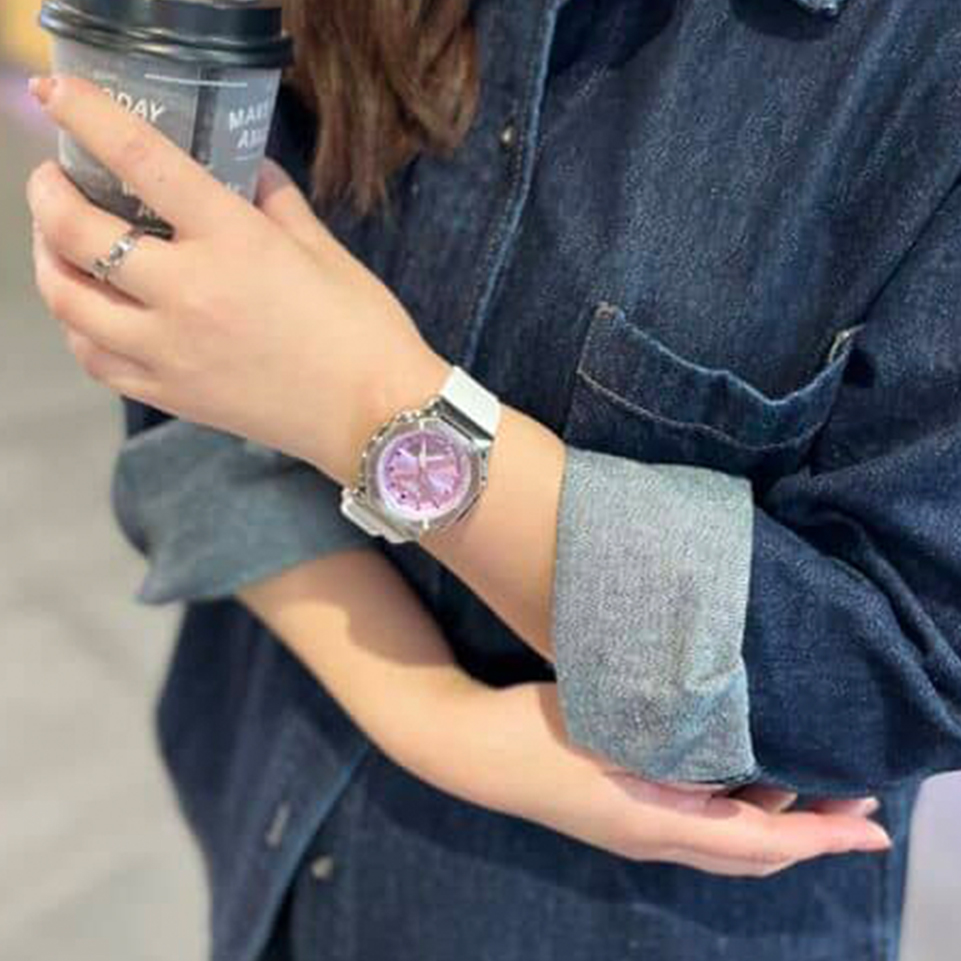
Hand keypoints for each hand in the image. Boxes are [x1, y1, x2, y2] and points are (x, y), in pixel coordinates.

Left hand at [25, 74, 448, 481]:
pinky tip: (92, 314)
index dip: (89, 117)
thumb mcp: (326, 252)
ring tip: (60, 248)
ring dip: (51, 265)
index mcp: (235, 243)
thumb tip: (248, 169)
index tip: (58, 95)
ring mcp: (172, 351)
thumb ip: (276, 202)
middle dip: (48, 196)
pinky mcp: (172, 395)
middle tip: (53, 181)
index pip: (143, 162)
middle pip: (79, 234)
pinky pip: (96, 360)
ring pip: (70, 303)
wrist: (377, 418)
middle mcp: (190, 293)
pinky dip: (79, 329)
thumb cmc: (364, 334)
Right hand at [425, 682, 890, 876]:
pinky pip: (703, 828)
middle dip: (813, 834)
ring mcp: (637, 832)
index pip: (760, 842)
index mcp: (655, 822)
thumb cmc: (537, 731)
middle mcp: (654, 838)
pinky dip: (741, 813)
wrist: (472, 748)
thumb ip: (674, 747)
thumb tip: (739, 751)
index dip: (822, 837)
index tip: (873, 830)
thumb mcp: (611, 730)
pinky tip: (747, 777)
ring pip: (728, 843)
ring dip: (778, 824)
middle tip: (859, 803)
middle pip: (752, 853)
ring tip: (816, 788)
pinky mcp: (623, 815)